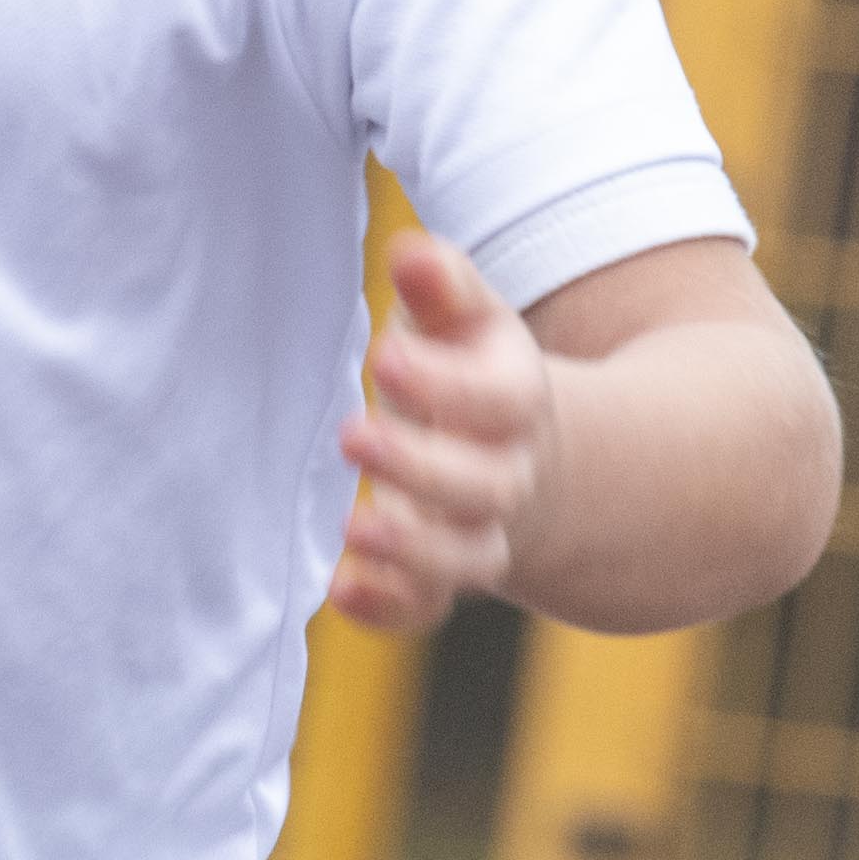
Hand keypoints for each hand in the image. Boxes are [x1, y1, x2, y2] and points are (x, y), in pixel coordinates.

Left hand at [333, 232, 549, 627]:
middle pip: (487, 486)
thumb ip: (441, 284)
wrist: (511, 451)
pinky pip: (427, 607)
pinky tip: (342, 590)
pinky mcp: (438, 576)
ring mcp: (477, 532)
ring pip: (468, 558)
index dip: (448, 385)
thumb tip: (410, 252)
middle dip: (421, 467)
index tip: (386, 357)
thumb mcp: (461, 315)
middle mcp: (506, 473)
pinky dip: (389, 607)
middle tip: (352, 434)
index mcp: (516, 399)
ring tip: (353, 529)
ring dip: (413, 551)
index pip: (501, 400)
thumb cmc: (464, 364)